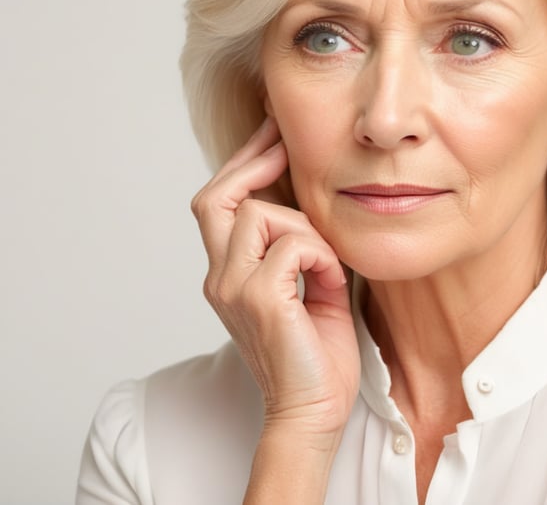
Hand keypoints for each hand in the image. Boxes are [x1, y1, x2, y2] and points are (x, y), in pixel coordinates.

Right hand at [190, 118, 359, 439]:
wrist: (314, 412)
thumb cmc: (316, 353)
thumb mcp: (306, 285)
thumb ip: (298, 246)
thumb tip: (311, 201)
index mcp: (227, 273)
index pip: (218, 202)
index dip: (242, 163)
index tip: (274, 134)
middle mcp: (220, 277)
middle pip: (214, 197)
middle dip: (251, 161)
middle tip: (284, 142)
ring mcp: (233, 288)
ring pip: (260, 214)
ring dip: (304, 227)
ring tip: (325, 263)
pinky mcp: (259, 300)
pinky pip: (292, 244)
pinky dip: (320, 255)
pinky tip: (331, 282)